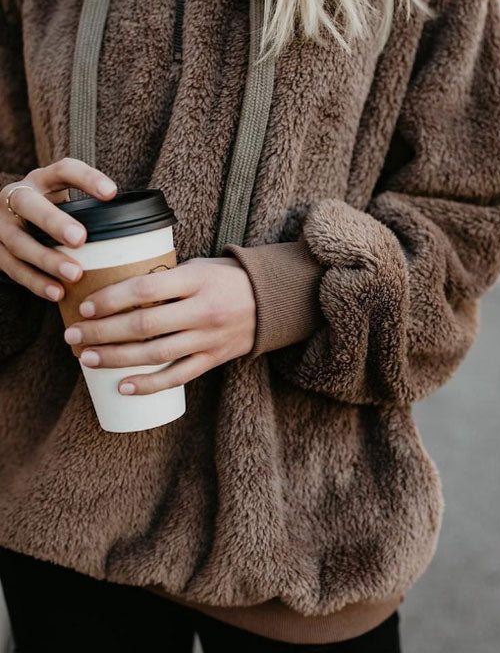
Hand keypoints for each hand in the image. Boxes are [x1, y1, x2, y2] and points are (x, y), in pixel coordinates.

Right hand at [0, 158, 116, 298]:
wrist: (9, 221)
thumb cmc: (53, 216)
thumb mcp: (67, 204)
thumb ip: (93, 212)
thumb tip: (142, 237)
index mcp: (41, 181)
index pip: (63, 170)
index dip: (87, 179)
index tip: (112, 193)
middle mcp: (15, 197)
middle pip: (30, 205)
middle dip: (54, 222)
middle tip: (80, 239)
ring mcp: (0, 224)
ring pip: (18, 241)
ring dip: (47, 259)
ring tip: (75, 274)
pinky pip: (12, 268)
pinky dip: (35, 282)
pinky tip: (57, 293)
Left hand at [63, 257, 256, 394]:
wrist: (272, 301)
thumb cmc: (227, 278)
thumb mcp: (199, 266)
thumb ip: (165, 278)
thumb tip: (118, 290)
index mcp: (197, 280)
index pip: (145, 289)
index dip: (111, 299)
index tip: (85, 306)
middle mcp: (203, 310)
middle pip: (144, 325)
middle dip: (103, 332)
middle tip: (73, 336)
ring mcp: (210, 338)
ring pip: (156, 354)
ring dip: (117, 358)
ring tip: (87, 358)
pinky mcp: (214, 359)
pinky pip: (178, 376)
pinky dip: (149, 384)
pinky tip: (122, 386)